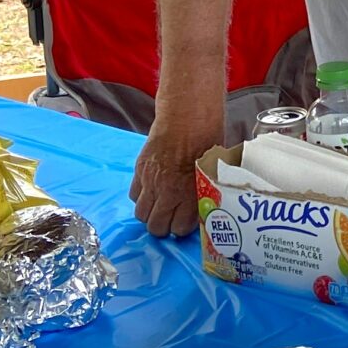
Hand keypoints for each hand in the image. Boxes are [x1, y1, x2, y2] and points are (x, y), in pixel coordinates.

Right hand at [131, 114, 221, 237]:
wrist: (187, 119)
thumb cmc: (207, 141)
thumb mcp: (213, 172)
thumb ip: (203, 194)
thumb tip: (202, 209)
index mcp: (191, 195)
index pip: (179, 229)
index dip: (181, 228)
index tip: (184, 222)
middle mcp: (169, 193)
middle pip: (156, 227)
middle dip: (163, 227)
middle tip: (169, 218)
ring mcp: (151, 182)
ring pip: (141, 214)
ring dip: (150, 213)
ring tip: (158, 206)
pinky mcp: (140, 171)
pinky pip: (134, 195)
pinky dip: (141, 197)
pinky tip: (150, 190)